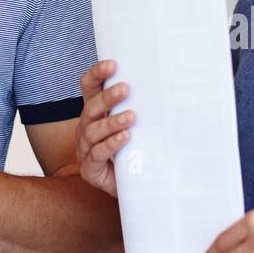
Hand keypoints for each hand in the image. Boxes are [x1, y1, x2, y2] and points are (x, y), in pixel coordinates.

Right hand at [74, 59, 135, 198]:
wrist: (135, 187)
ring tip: (131, 117)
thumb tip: (167, 85)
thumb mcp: (138, 125)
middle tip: (125, 89)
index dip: (97, 74)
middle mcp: (87, 127)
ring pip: (92, 131)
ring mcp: (86, 149)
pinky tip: (125, 138)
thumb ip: (140, 107)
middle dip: (107, 97)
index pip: (89, 86)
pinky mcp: (90, 169)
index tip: (112, 65)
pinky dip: (111, 144)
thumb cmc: (137, 151)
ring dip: (111, 122)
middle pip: (90, 107)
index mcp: (96, 112)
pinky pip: (96, 154)